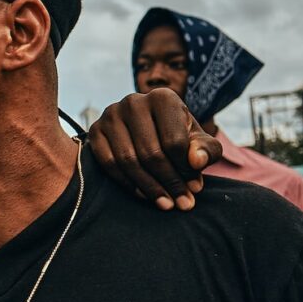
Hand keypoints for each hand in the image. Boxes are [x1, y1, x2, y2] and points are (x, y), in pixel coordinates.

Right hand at [88, 89, 221, 210]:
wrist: (149, 128)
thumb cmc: (178, 136)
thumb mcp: (199, 140)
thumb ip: (207, 150)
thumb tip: (196, 161)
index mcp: (163, 98)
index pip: (174, 141)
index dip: (186, 169)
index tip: (195, 188)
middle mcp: (133, 101)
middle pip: (151, 153)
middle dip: (169, 182)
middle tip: (182, 203)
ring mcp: (111, 115)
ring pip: (128, 160)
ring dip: (149, 187)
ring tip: (166, 203)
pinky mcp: (95, 130)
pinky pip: (108, 163)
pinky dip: (126, 183)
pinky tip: (143, 194)